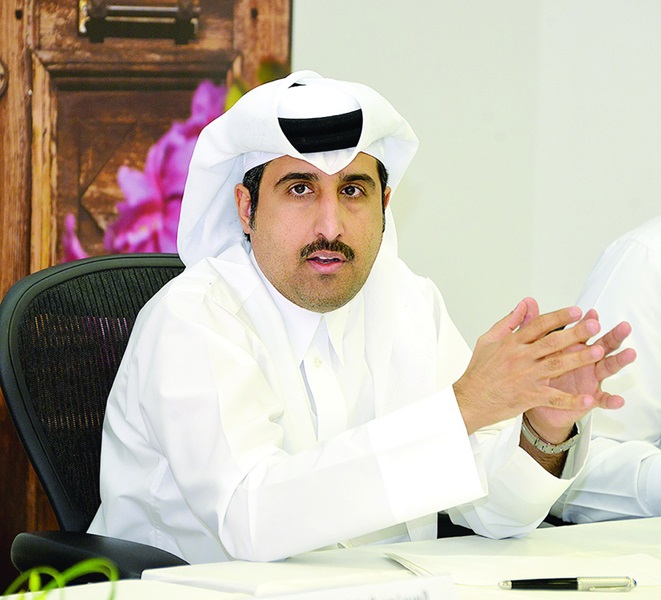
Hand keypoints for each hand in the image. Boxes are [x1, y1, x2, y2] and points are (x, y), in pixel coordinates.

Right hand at [454, 298, 609, 434]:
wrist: (470, 399)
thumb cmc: (479, 371)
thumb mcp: (488, 340)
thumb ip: (509, 321)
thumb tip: (524, 304)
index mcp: (512, 343)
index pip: (538, 325)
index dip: (559, 316)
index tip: (576, 311)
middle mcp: (521, 358)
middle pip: (552, 342)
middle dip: (575, 333)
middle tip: (594, 325)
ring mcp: (526, 377)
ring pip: (557, 365)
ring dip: (579, 359)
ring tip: (598, 352)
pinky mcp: (529, 396)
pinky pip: (554, 398)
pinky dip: (571, 400)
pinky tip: (587, 398)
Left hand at [525, 309, 635, 442]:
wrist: (534, 402)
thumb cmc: (536, 372)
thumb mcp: (533, 347)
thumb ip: (534, 325)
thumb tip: (529, 301)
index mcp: (572, 347)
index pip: (583, 331)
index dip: (587, 322)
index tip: (592, 313)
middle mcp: (585, 360)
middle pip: (602, 345)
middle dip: (613, 336)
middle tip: (624, 327)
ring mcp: (589, 379)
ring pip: (606, 368)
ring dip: (618, 361)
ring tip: (629, 354)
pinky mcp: (587, 398)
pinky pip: (600, 400)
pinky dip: (609, 400)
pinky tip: (618, 400)